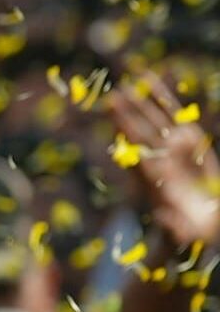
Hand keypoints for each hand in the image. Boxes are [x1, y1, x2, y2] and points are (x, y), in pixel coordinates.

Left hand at [109, 74, 219, 246]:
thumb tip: (163, 220)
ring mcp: (171, 146)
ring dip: (140, 101)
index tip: (114, 119)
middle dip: (127, 115)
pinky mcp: (185, 139)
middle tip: (110, 96)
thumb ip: (172, 227)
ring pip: (153, 118)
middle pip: (140, 133)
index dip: (126, 134)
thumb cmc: (190, 230)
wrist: (200, 219)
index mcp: (155, 178)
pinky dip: (160, 96)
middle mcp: (159, 159)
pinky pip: (170, 112)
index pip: (137, 152)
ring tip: (126, 81)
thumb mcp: (182, 232)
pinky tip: (148, 78)